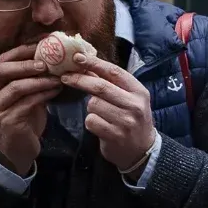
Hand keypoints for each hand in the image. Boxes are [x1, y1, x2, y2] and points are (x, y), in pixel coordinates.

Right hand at [0, 44, 59, 174]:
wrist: (16, 153)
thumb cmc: (23, 122)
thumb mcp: (25, 98)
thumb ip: (31, 81)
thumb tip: (54, 60)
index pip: (1, 61)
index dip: (21, 51)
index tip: (42, 44)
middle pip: (1, 70)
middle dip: (25, 63)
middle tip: (47, 61)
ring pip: (15, 87)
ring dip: (39, 80)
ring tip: (58, 77)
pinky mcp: (7, 122)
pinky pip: (26, 104)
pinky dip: (43, 95)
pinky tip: (56, 91)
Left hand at [59, 54, 156, 174]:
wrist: (142, 150)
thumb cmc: (132, 119)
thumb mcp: (129, 99)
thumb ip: (112, 84)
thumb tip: (86, 66)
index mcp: (139, 92)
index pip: (114, 72)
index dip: (94, 63)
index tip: (77, 57)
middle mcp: (134, 105)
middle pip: (100, 87)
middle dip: (80, 80)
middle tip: (65, 77)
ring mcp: (125, 121)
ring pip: (93, 105)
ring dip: (91, 108)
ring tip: (101, 114)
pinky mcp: (115, 135)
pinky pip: (91, 121)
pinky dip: (91, 122)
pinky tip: (101, 126)